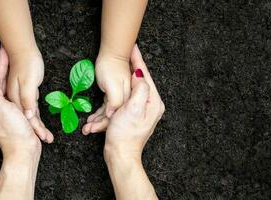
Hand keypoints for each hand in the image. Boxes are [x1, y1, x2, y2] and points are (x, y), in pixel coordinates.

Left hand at [0, 47, 40, 158]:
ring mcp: (5, 112)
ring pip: (10, 90)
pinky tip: (25, 83)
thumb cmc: (13, 132)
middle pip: (1, 83)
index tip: (5, 50)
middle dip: (6, 68)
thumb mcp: (2, 108)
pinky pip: (18, 98)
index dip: (0, 64)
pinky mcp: (16, 116)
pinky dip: (21, 89)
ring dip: (14, 77)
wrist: (25, 151)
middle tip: (9, 52)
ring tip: (16, 63)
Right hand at [6, 47, 53, 142]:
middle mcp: (15, 98)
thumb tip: (29, 116)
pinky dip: (36, 116)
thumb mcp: (28, 83)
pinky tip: (42, 122)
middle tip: (46, 141)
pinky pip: (31, 107)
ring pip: (29, 114)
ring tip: (47, 138)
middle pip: (27, 118)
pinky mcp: (25, 92)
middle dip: (37, 131)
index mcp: (14, 98)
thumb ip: (26, 99)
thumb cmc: (27, 64)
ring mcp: (19, 95)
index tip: (42, 139)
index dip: (35, 129)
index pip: (25, 117)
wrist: (23, 48)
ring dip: (38, 126)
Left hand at [82, 53, 131, 133]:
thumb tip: (112, 114)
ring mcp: (122, 97)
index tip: (94, 130)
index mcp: (128, 100)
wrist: (113, 52)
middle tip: (87, 129)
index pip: (117, 116)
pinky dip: (99, 114)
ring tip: (86, 127)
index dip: (106, 124)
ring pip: (109, 114)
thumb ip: (116, 101)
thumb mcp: (114, 86)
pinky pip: (107, 108)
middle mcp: (127, 100)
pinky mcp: (116, 94)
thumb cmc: (111, 68)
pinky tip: (91, 118)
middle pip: (113, 117)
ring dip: (98, 121)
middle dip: (100, 125)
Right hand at [104, 44, 164, 158]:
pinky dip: (121, 91)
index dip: (138, 60)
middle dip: (133, 66)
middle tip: (128, 52)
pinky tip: (117, 84)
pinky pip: (127, 97)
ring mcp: (142, 110)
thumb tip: (139, 75)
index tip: (133, 47)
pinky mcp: (133, 115)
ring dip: (125, 78)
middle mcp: (150, 105)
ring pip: (132, 88)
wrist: (120, 154)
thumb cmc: (125, 134)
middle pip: (140, 80)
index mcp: (153, 102)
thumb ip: (140, 89)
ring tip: (122, 63)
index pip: (145, 76)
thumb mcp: (133, 108)